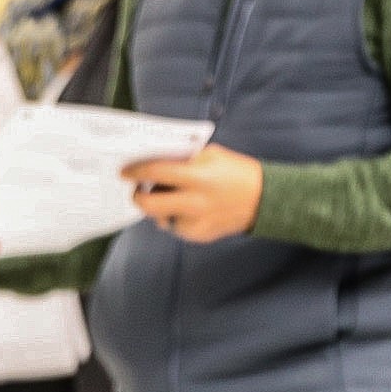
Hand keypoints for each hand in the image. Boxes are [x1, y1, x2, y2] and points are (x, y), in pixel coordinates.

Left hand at [128, 143, 263, 244]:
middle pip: (149, 205)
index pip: (156, 172)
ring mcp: (196, 223)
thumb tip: (153, 162)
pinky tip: (192, 208)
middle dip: (137, 197)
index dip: (136, 172)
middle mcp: (195, 202)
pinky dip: (177, 216)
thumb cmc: (236, 173)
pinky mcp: (199, 236)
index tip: (124, 172)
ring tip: (177, 196)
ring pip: (160, 217)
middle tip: (137, 190)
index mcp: (198, 177)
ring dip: (160, 207)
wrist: (265, 200)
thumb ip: (182, 159)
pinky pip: (175, 226)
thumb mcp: (211, 155)